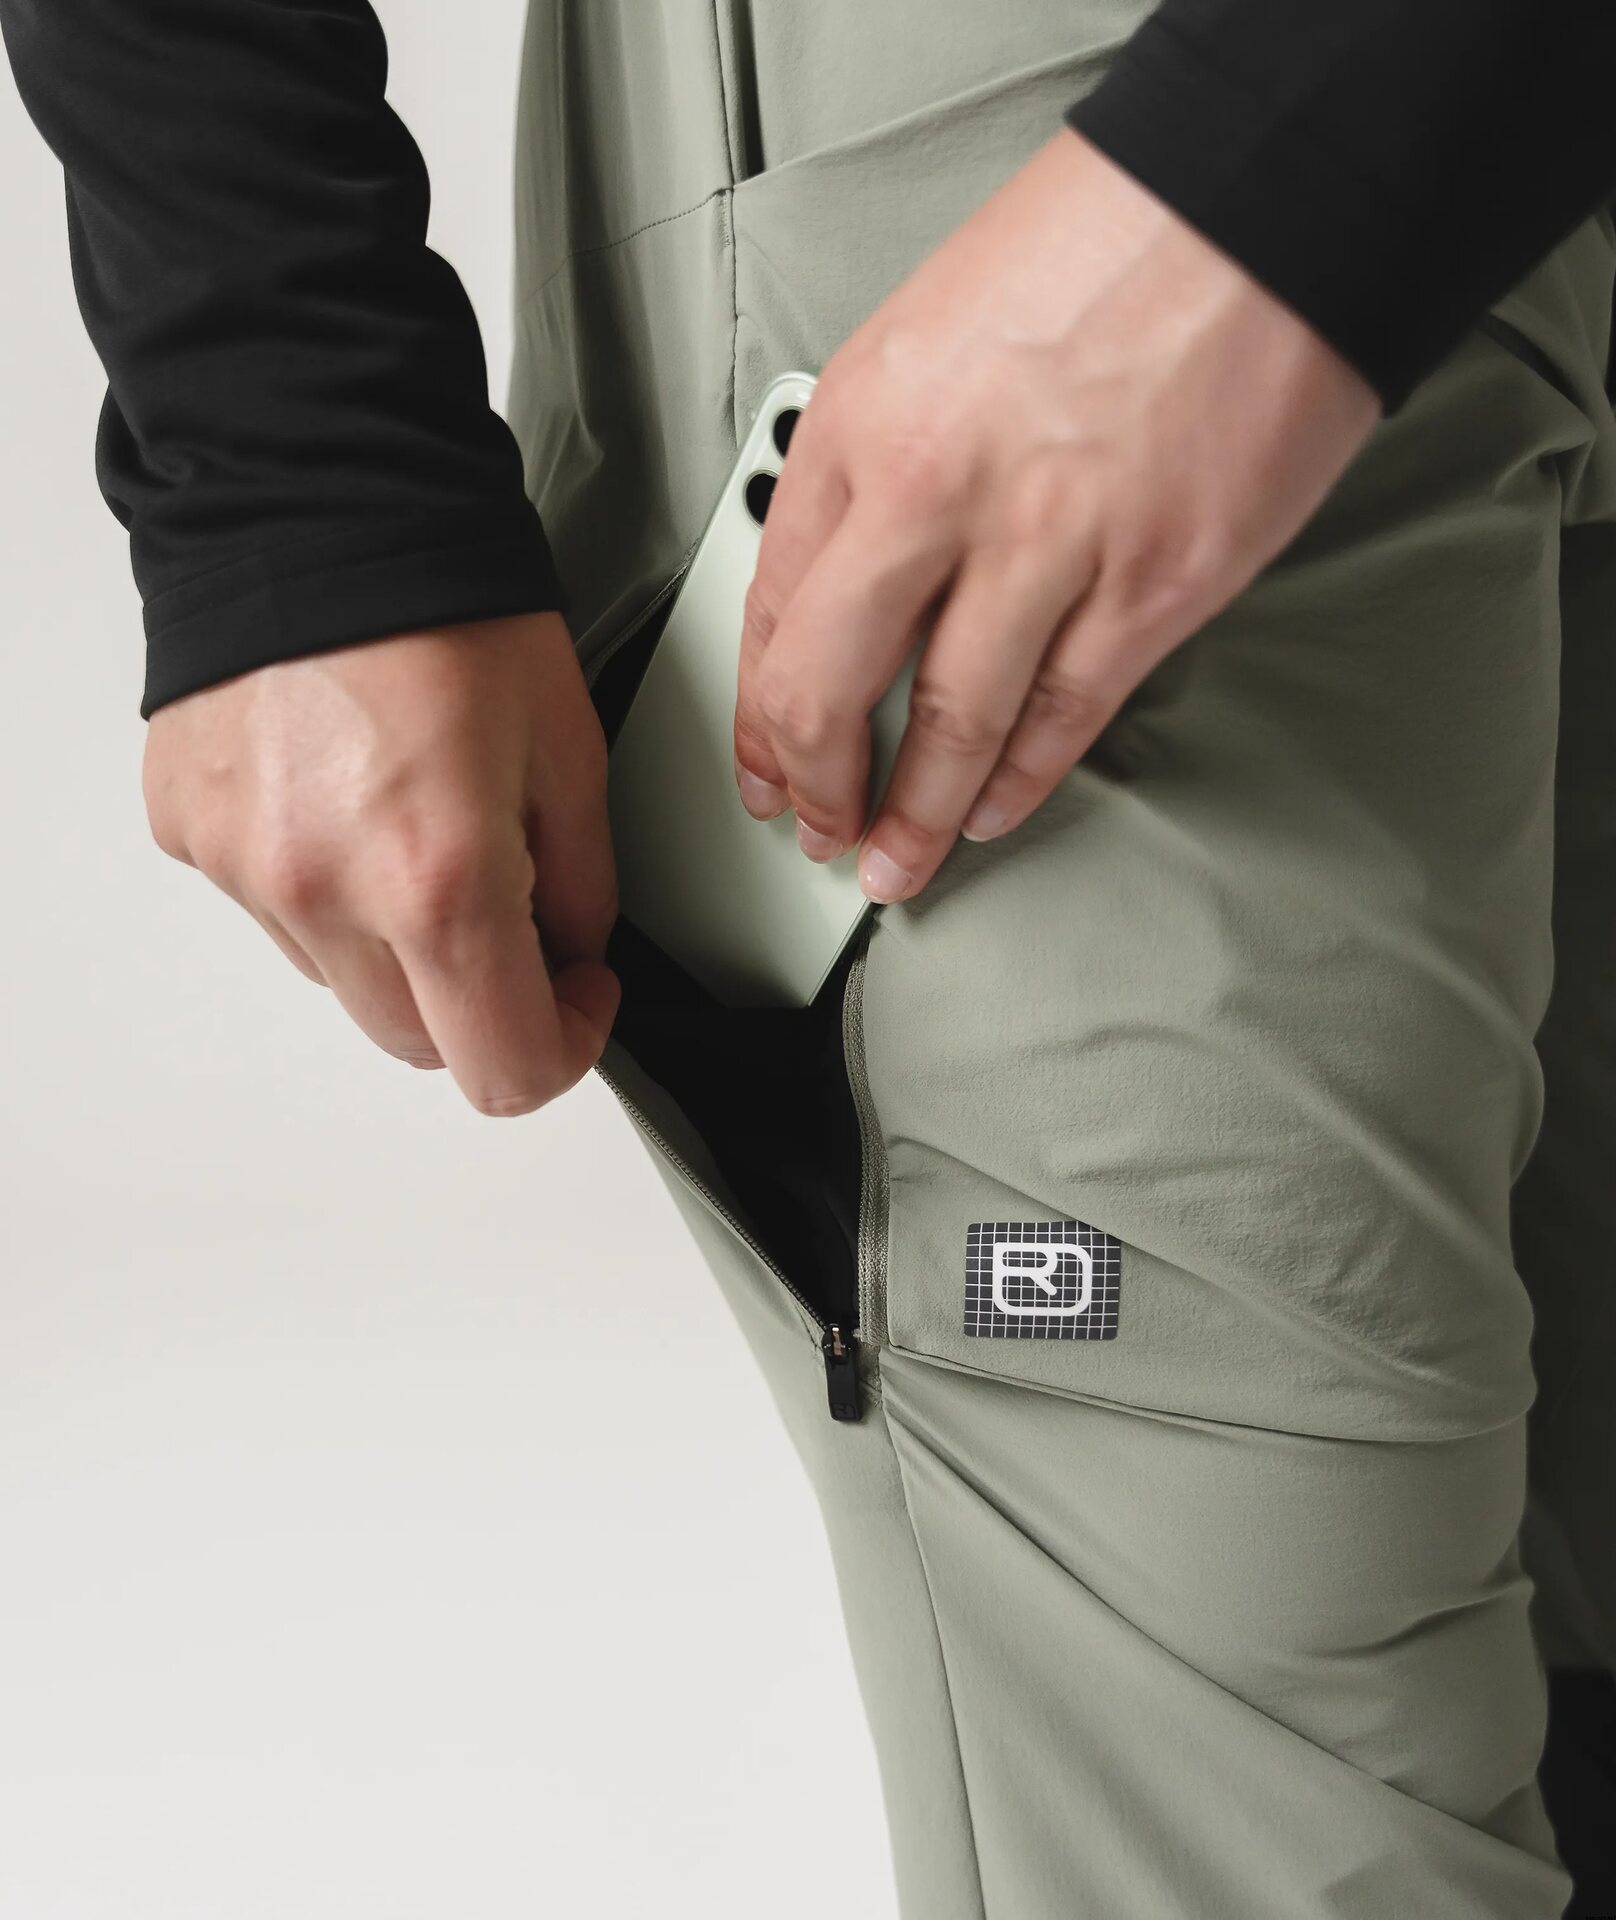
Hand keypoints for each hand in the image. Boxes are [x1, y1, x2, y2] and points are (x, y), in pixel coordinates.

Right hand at [142, 612, 619, 1115]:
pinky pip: (277, 910)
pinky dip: (326, 887)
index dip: (564, 1048)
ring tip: (420, 825)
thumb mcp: (571, 752)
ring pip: (344, 982)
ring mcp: (247, 871)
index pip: (504, 1069)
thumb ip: (582, 885)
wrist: (319, 503)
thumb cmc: (449, 607)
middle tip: (515, 908)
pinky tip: (349, 799)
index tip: (580, 994)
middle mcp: (325, 894)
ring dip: (397, 945)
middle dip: (481, 999)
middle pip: (418, 1042)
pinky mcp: (194, 838)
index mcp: (438, 881)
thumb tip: (568, 952)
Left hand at [733, 126, 1381, 902]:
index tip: (763, 766)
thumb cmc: (1107, 243)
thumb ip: (875, 465)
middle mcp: (937, 485)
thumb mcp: (926, 332)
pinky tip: (992, 809)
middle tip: (814, 830)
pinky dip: (1020, 780)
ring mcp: (1050, 541)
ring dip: (913, 817)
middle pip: (832, 686)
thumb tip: (845, 590)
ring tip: (895, 862)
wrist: (1267, 193)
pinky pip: (1064, 714)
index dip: (759, 715)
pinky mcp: (1155, 581)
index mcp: (862, 417)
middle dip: (813, 785)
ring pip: (951, 726)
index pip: (773, 607)